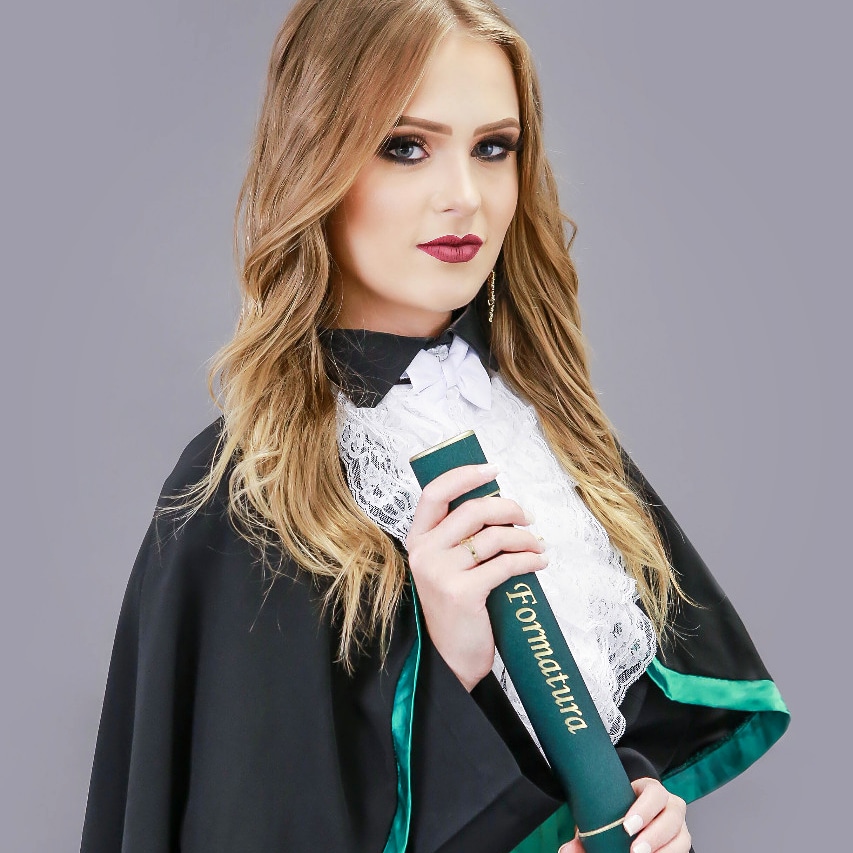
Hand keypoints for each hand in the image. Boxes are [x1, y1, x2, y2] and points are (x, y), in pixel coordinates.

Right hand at [405, 463, 547, 690]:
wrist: (450, 659)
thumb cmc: (455, 607)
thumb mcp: (446, 565)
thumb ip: (460, 536)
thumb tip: (499, 504)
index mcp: (417, 539)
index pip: (434, 493)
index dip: (464, 475)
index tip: (492, 470)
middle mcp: (423, 552)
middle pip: (473, 510)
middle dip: (509, 509)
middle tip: (528, 518)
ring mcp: (440, 573)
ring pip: (494, 537)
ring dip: (525, 538)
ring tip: (537, 545)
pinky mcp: (462, 593)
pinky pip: (505, 564)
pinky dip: (529, 560)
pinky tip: (539, 562)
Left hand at [557, 777, 689, 852]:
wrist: (635, 815)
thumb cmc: (618, 811)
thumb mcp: (604, 814)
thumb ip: (587, 832)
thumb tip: (566, 850)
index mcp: (651, 790)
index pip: (654, 793)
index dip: (643, 808)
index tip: (626, 826)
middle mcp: (671, 806)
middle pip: (672, 817)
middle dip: (654, 835)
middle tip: (635, 850)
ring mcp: (679, 826)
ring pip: (681, 837)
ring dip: (664, 850)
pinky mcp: (681, 843)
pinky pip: (681, 851)